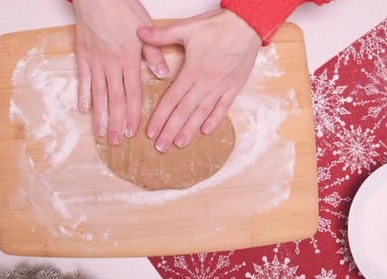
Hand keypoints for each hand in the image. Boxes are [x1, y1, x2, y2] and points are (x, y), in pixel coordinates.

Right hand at [73, 0, 168, 144]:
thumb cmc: (122, 9)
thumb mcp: (145, 29)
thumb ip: (153, 53)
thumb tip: (162, 74)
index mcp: (129, 60)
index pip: (132, 93)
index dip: (132, 114)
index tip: (132, 131)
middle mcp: (112, 65)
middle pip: (115, 99)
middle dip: (116, 123)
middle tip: (116, 141)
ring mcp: (96, 62)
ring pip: (98, 94)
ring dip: (100, 115)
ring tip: (100, 133)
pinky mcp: (83, 56)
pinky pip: (83, 80)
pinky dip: (83, 95)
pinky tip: (84, 109)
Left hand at [137, 9, 261, 152]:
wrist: (247, 24)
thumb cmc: (218, 26)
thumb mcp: (187, 28)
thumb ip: (161, 35)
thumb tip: (139, 33)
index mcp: (192, 70)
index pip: (172, 99)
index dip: (160, 117)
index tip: (151, 131)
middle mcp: (205, 82)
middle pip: (184, 111)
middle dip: (171, 130)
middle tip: (161, 146)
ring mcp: (221, 87)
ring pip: (202, 113)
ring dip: (190, 129)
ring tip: (179, 144)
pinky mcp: (234, 87)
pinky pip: (223, 107)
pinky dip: (215, 120)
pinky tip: (206, 131)